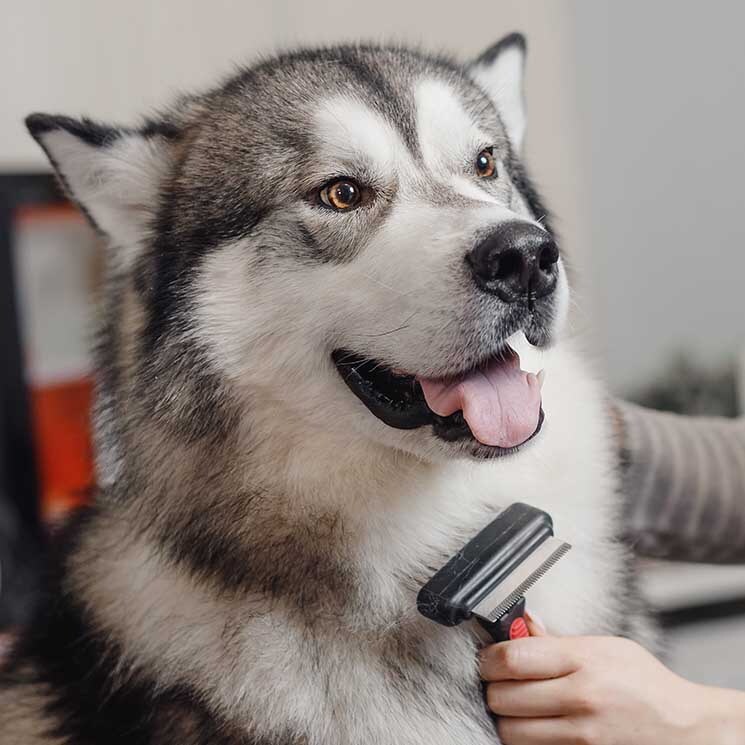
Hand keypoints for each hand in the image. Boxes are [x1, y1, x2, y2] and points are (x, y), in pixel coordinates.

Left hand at [480, 627, 744, 744]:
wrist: (685, 730)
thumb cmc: (644, 684)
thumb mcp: (605, 648)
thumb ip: (556, 640)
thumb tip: (521, 623)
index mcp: (583, 661)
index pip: (511, 658)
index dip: (489, 659)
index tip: (489, 659)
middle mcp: (580, 698)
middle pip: (502, 697)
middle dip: (494, 688)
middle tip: (500, 683)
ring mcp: (581, 736)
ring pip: (509, 731)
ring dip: (506, 718)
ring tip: (518, 707)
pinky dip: (526, 739)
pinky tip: (535, 727)